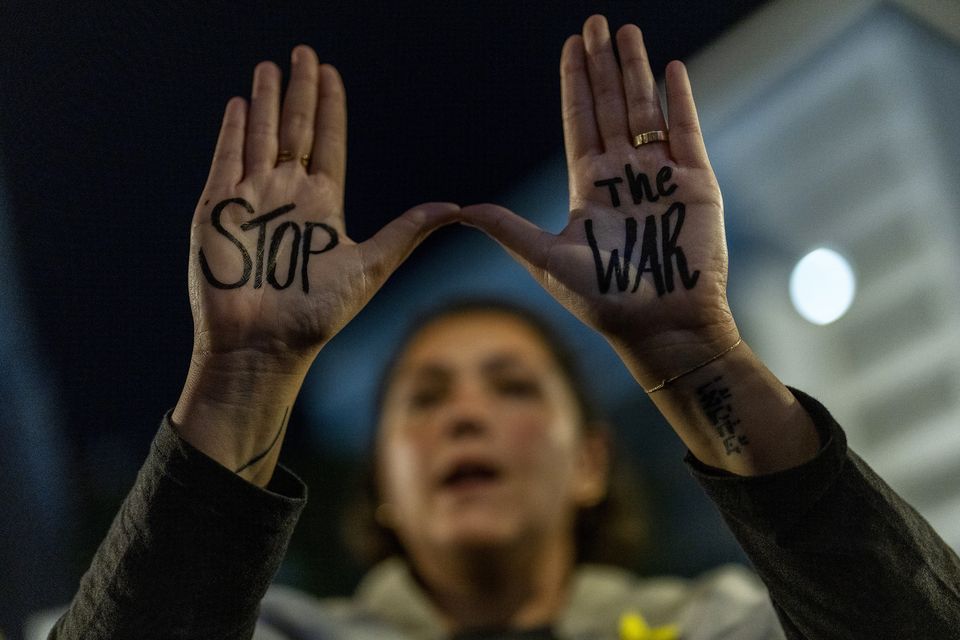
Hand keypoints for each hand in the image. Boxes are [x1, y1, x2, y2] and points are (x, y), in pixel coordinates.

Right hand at [175, 46, 457, 481]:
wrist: (263, 346)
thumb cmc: (316, 315)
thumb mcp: (370, 267)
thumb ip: (406, 232)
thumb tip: (454, 207)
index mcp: (322, 206)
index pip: (326, 143)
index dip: (329, 109)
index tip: (331, 73)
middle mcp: (287, 196)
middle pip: (294, 130)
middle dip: (298, 92)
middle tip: (304, 53)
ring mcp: (251, 200)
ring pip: (259, 137)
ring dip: (265, 101)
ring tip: (270, 67)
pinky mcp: (218, 210)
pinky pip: (226, 160)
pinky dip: (232, 132)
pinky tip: (240, 104)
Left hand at [462, 16, 735, 386]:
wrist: (660, 325)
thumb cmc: (603, 300)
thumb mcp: (546, 258)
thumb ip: (508, 228)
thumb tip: (459, 209)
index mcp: (589, 187)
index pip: (579, 122)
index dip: (575, 84)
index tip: (570, 47)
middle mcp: (623, 175)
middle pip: (610, 107)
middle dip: (603, 65)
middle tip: (595, 23)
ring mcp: (660, 176)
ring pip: (646, 110)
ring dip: (636, 70)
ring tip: (626, 32)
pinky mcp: (695, 183)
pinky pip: (687, 131)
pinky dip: (680, 100)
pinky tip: (669, 68)